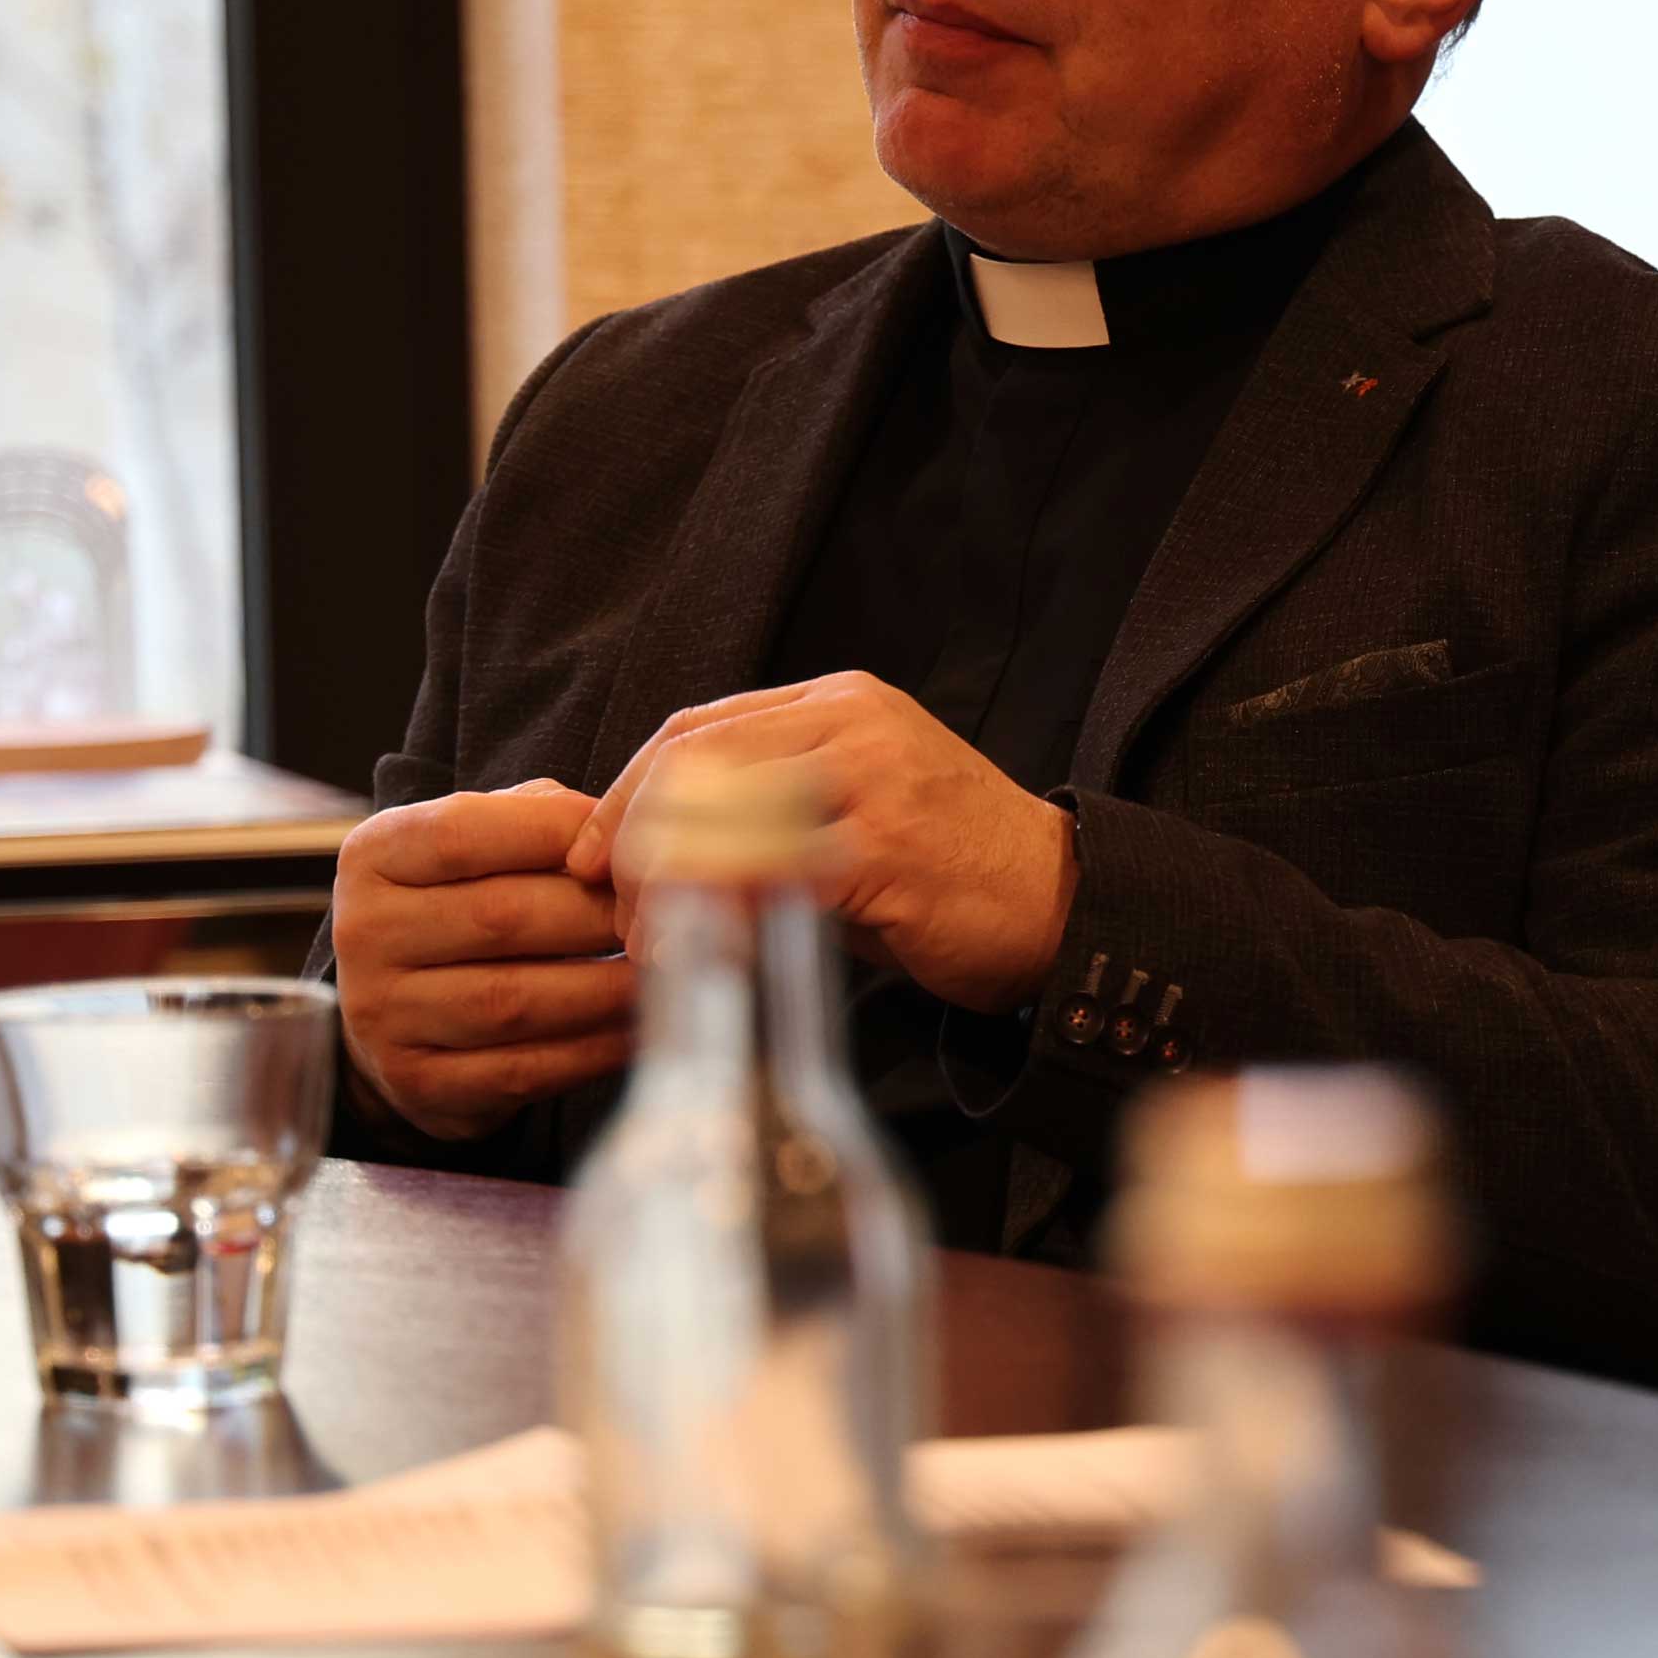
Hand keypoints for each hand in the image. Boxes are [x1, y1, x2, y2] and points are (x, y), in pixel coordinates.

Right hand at [329, 781, 638, 1139]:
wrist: (401, 1011)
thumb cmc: (463, 906)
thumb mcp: (476, 843)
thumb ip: (537, 816)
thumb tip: (616, 826)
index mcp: (374, 856)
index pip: (462, 832)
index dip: (557, 833)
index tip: (630, 841)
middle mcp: (363, 934)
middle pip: (500, 917)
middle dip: (598, 915)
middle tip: (665, 915)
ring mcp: (383, 1016)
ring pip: (514, 1000)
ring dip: (605, 987)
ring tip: (662, 971)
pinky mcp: (420, 1083)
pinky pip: (524, 1068)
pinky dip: (594, 1049)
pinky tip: (637, 1028)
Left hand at [568, 675, 1078, 1013]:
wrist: (1067, 908)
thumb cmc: (954, 875)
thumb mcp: (858, 811)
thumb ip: (773, 808)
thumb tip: (662, 848)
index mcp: (842, 703)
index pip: (699, 728)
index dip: (630, 792)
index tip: (590, 853)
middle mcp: (854, 722)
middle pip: (695, 762)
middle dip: (632, 842)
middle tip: (615, 912)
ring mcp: (872, 778)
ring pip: (720, 814)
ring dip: (666, 887)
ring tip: (652, 945)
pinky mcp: (887, 845)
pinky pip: (767, 871)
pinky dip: (718, 915)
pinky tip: (703, 955)